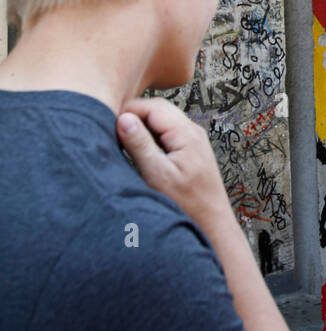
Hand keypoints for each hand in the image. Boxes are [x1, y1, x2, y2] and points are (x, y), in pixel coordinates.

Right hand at [117, 96, 229, 231]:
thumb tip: (123, 118)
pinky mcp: (190, 152)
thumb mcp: (157, 175)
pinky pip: (167, 135)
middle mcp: (193, 132)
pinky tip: (139, 153)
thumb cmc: (188, 205)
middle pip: (158, 110)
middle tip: (112, 130)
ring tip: (123, 142)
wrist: (213, 225)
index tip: (108, 121)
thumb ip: (140, 145)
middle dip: (134, 116)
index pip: (153, 106)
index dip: (129, 110)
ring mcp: (193, 141)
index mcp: (187, 133)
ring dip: (142, 127)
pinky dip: (151, 138)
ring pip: (162, 122)